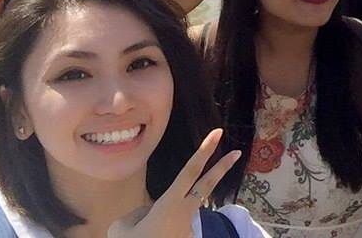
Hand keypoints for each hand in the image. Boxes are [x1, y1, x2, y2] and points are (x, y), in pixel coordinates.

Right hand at [108, 129, 240, 237]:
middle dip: (222, 167)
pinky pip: (176, 232)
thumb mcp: (124, 226)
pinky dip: (164, 235)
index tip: (217, 134)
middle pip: (207, 185)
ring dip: (163, 224)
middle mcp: (185, 214)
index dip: (204, 151)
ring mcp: (190, 229)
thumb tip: (151, 212)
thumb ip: (140, 213)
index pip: (190, 171)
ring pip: (178, 216)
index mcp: (169, 204)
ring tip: (148, 235)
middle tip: (237, 152)